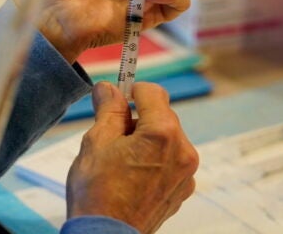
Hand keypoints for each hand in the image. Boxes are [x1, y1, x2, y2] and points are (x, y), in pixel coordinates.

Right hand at [66, 81, 198, 233]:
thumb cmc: (98, 194)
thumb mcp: (96, 141)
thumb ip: (108, 109)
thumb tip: (108, 88)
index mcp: (163, 133)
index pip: (152, 92)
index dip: (130, 91)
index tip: (116, 98)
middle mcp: (183, 151)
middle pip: (162, 115)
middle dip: (138, 118)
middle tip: (111, 134)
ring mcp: (186, 173)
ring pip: (167, 139)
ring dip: (147, 139)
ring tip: (121, 159)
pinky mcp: (182, 190)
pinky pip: (171, 161)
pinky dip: (155, 160)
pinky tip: (132, 175)